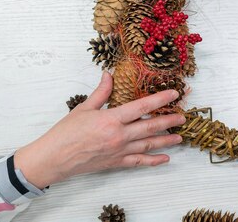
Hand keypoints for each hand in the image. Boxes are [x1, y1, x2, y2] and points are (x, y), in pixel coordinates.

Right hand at [15, 72, 183, 188]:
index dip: (160, 100)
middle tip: (183, 117)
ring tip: (180, 137)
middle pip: (150, 126)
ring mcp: (119, 151)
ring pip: (148, 145)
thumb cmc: (65, 133)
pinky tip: (165, 158)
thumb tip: (109, 74)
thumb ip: (101, 92)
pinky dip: (153, 161)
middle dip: (169, 121)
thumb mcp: (83, 108)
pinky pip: (139, 162)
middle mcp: (119, 136)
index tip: (174, 94)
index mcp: (111, 119)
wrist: (54, 158)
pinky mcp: (116, 163)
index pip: (142, 106)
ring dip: (166, 140)